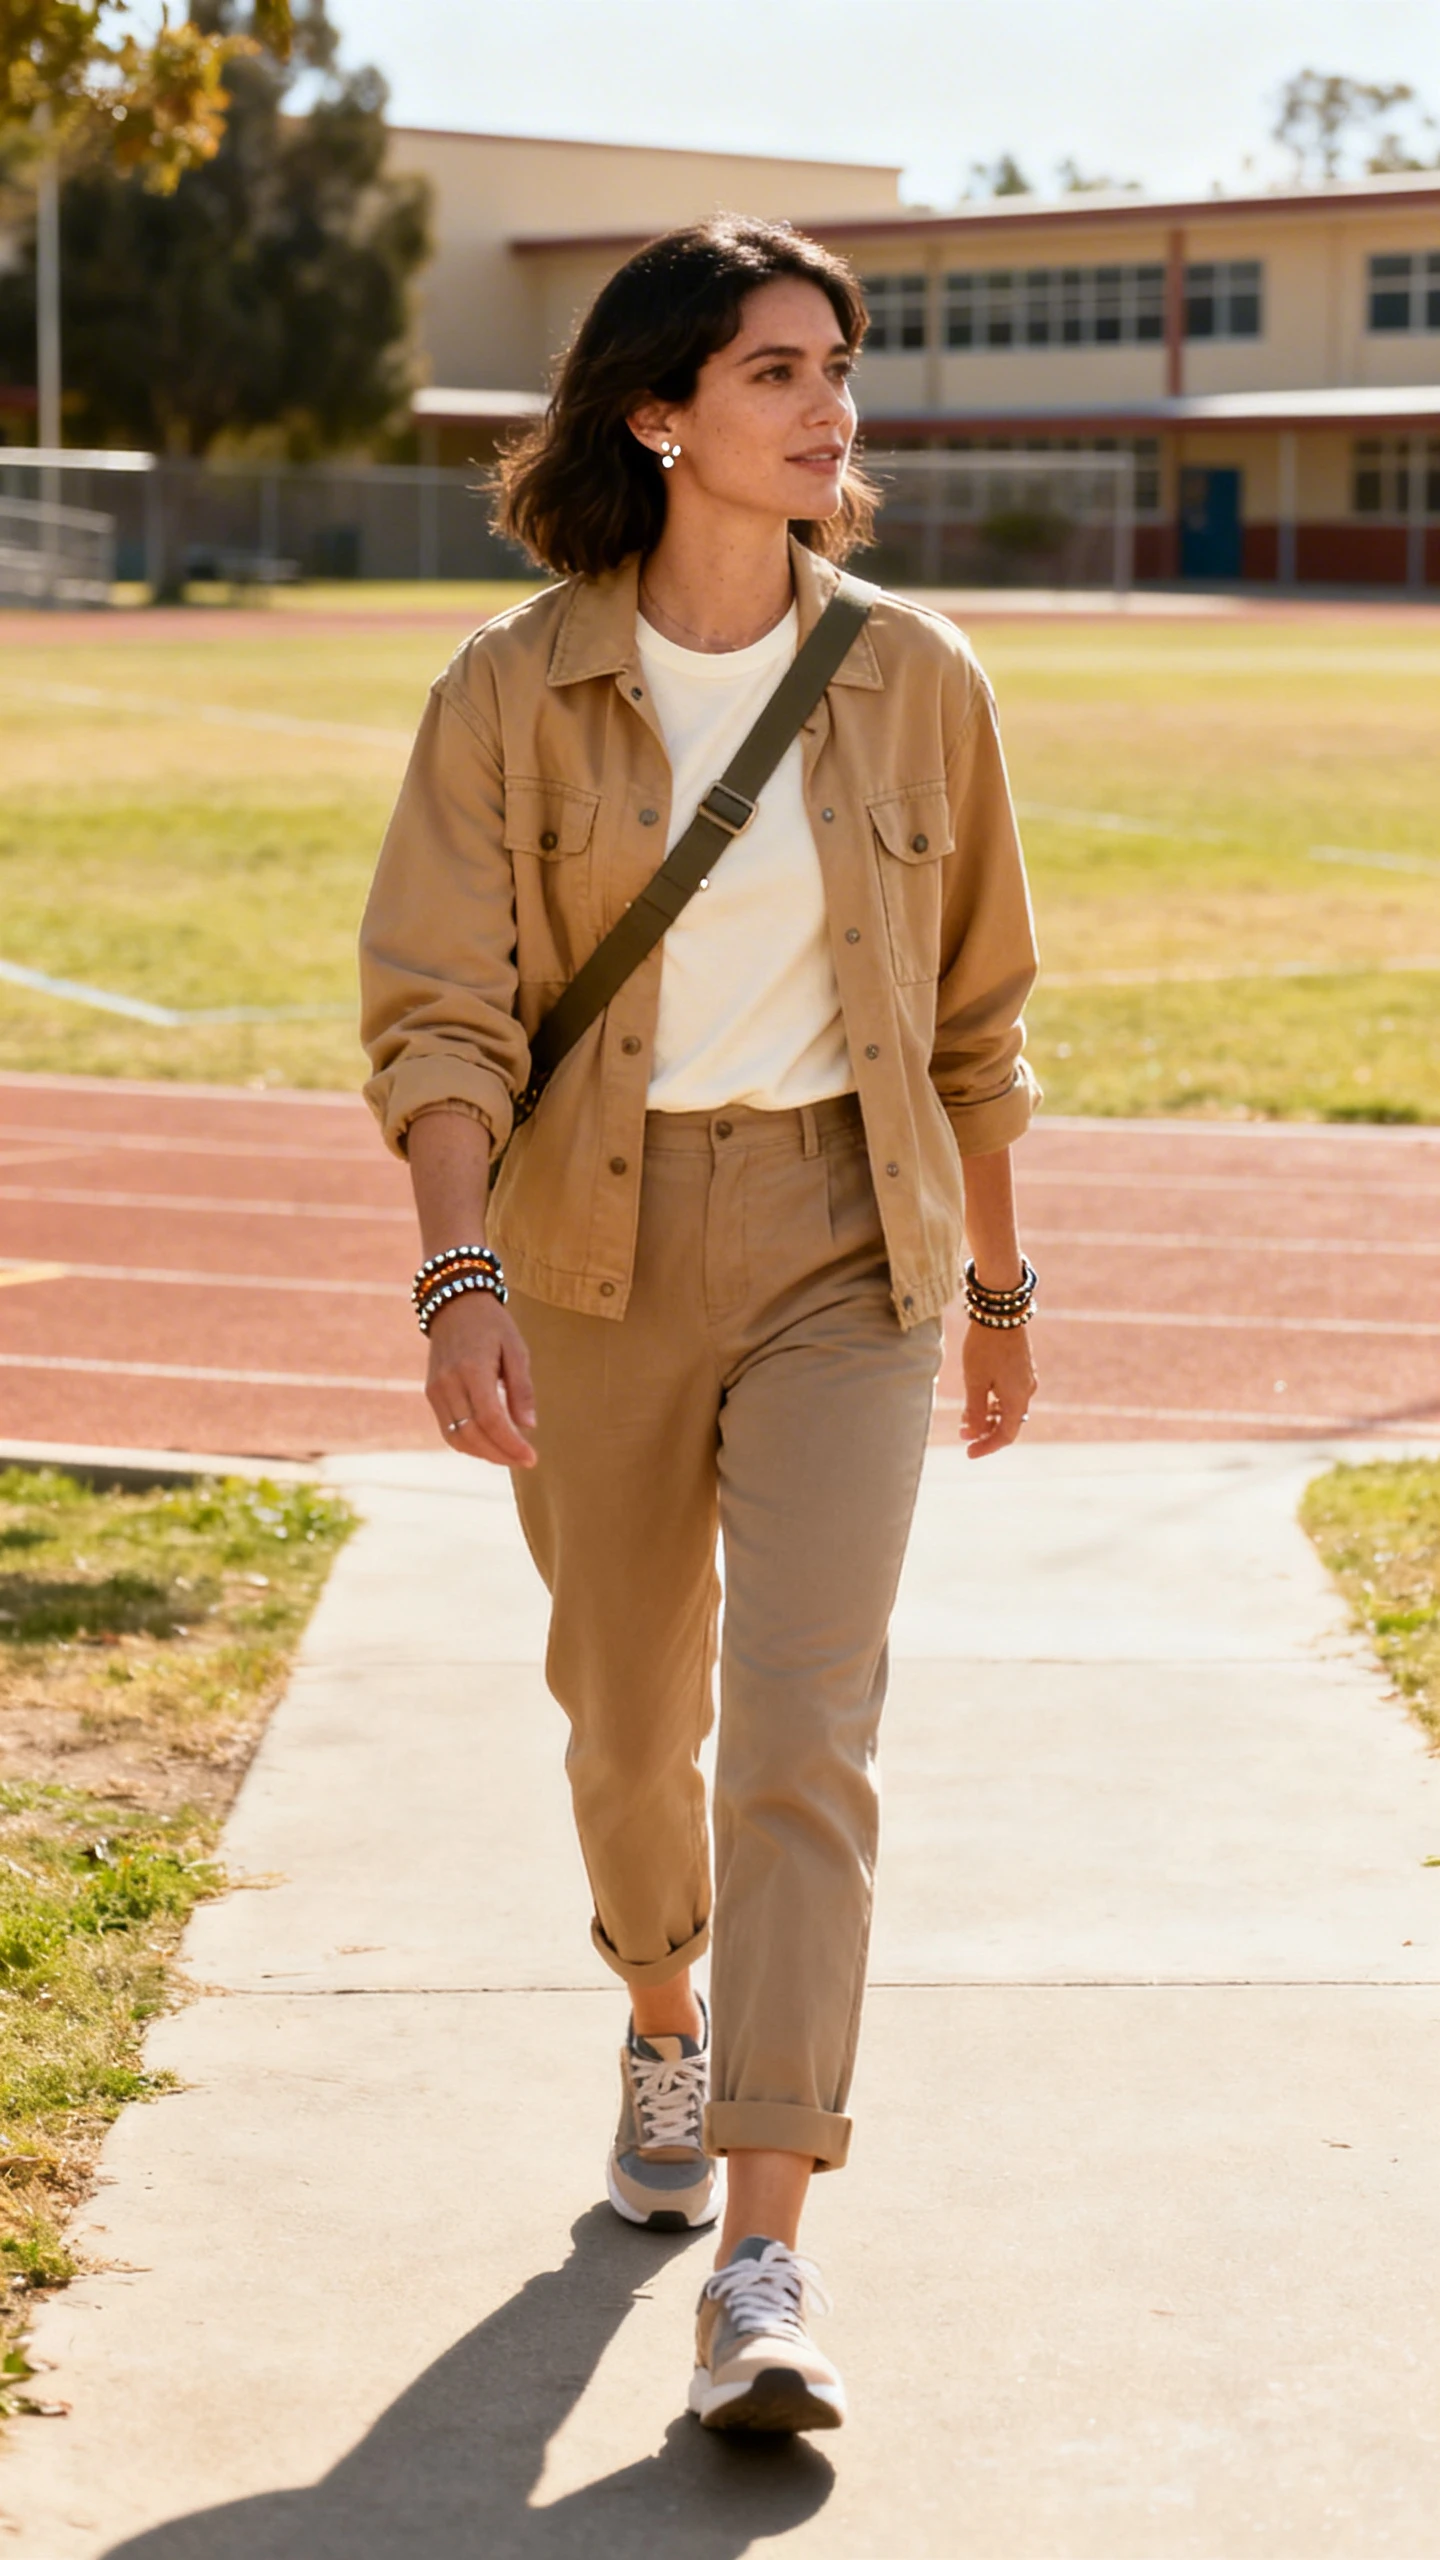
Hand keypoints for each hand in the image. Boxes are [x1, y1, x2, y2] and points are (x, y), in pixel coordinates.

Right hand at [425, 1291, 536, 1467]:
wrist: (454, 1304)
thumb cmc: (492, 1325)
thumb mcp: (516, 1349)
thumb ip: (522, 1389)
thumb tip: (529, 1427)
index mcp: (473, 1369)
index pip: (491, 1419)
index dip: (511, 1444)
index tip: (531, 1458)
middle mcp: (449, 1382)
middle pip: (472, 1434)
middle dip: (500, 1454)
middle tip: (524, 1461)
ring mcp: (436, 1389)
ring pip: (457, 1437)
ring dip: (484, 1454)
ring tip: (509, 1456)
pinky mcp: (431, 1393)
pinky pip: (447, 1429)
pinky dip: (468, 1443)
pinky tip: (489, 1444)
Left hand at [960, 1320, 1036, 1459]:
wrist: (1000, 1313)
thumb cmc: (985, 1347)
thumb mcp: (975, 1381)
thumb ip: (974, 1410)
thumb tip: (972, 1434)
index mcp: (1017, 1399)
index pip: (1006, 1435)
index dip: (987, 1446)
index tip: (968, 1452)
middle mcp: (1026, 1392)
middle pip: (1008, 1423)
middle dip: (984, 1431)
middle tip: (962, 1434)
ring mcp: (1025, 1380)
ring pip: (1007, 1408)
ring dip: (987, 1416)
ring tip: (964, 1417)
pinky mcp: (1020, 1369)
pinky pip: (1008, 1394)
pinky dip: (992, 1402)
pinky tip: (975, 1398)